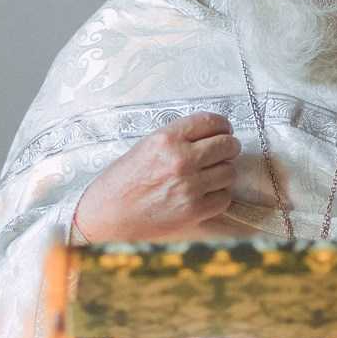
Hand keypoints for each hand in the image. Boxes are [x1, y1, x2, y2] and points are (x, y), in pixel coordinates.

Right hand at [72, 112, 241, 241]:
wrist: (106, 215)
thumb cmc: (121, 182)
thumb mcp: (145, 146)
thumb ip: (178, 138)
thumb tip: (210, 135)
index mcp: (167, 139)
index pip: (211, 121)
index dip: (222, 125)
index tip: (223, 130)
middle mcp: (181, 160)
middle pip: (227, 145)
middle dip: (227, 147)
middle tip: (221, 152)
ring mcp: (190, 187)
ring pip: (230, 172)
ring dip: (223, 172)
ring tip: (208, 175)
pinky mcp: (194, 211)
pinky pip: (224, 197)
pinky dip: (218, 195)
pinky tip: (203, 194)